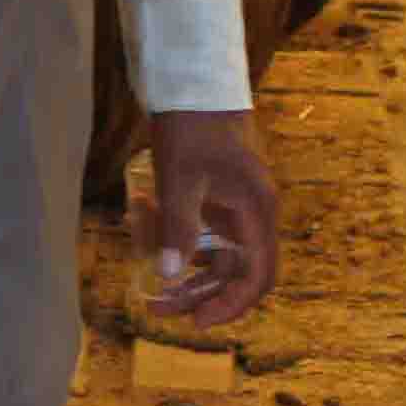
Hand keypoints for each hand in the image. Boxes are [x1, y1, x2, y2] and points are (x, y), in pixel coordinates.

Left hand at [136, 108, 280, 326]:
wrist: (193, 84)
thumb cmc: (191, 128)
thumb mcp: (181, 178)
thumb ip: (177, 226)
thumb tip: (169, 275)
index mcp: (256, 211)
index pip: (257, 276)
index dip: (232, 305)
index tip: (198, 321)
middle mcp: (254, 213)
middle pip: (236, 272)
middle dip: (200, 295)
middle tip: (161, 310)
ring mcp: (237, 205)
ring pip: (218, 255)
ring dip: (188, 274)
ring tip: (149, 287)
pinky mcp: (219, 197)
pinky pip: (204, 234)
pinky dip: (180, 244)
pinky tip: (148, 238)